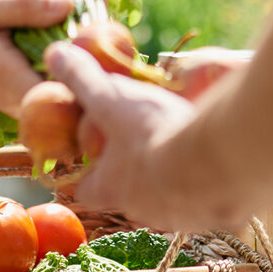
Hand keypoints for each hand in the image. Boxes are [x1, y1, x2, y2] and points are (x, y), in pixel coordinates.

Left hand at [44, 40, 218, 230]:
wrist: (219, 161)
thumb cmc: (154, 132)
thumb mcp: (111, 99)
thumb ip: (83, 79)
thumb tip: (54, 55)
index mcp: (111, 188)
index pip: (86, 189)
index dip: (86, 170)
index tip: (91, 151)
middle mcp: (141, 210)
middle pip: (130, 193)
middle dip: (134, 169)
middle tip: (145, 137)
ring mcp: (180, 216)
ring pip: (170, 198)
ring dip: (173, 175)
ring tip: (184, 142)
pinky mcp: (215, 216)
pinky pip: (209, 199)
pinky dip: (209, 180)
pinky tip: (218, 156)